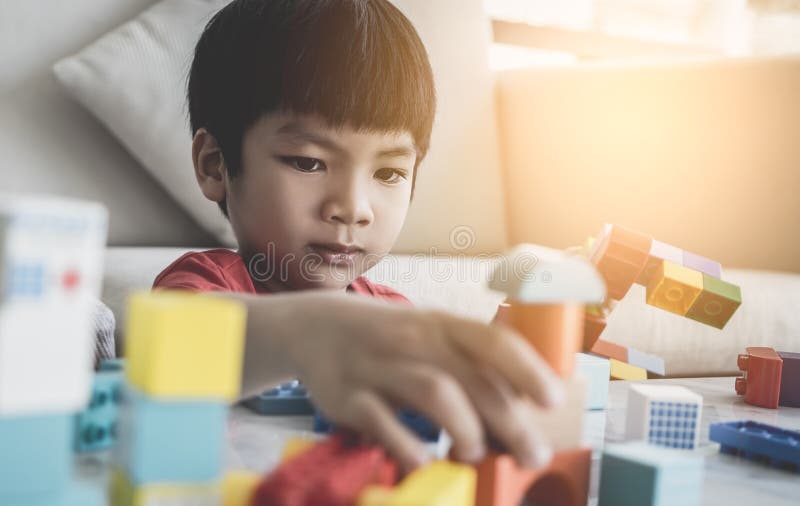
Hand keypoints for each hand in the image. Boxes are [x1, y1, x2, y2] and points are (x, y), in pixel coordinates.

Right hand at [266, 291, 565, 470]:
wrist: (316, 326)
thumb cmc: (390, 338)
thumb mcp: (430, 336)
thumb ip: (470, 365)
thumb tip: (521, 409)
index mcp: (441, 324)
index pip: (492, 339)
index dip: (528, 369)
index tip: (553, 400)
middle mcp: (413, 340)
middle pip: (472, 378)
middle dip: (510, 422)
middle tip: (532, 455)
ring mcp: (378, 366)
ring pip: (435, 392)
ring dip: (465, 430)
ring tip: (473, 453)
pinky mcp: (346, 395)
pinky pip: (383, 422)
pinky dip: (409, 447)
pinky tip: (423, 462)